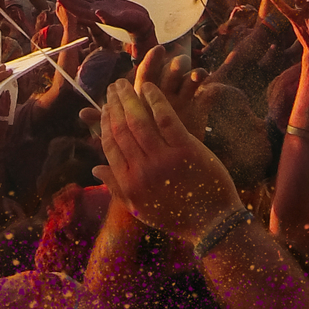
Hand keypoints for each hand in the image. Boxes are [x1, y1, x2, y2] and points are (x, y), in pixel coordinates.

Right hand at [99, 76, 244, 243]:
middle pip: (121, 128)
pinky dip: (156, 99)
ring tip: (124, 85)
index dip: (104, 122)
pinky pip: (165, 118)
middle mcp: (142, 170)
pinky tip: (149, 87)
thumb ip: (116, 187)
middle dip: (114, 104)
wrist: (213, 224)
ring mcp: (164, 158)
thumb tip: (94, 168)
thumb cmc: (176, 217)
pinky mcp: (186, 149)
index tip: (105, 108)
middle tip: (112, 89)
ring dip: (129, 98)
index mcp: (129, 183)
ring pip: (138, 120)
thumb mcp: (140, 209)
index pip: (109, 145)